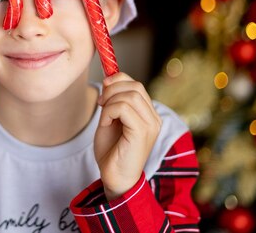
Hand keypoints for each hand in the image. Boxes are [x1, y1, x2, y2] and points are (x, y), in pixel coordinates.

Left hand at [94, 72, 160, 199]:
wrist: (114, 177)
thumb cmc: (111, 151)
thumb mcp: (111, 119)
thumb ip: (113, 100)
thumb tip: (109, 79)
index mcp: (148, 114)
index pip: (136, 84)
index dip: (117, 81)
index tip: (103, 93)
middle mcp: (154, 118)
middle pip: (135, 86)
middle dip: (112, 89)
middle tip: (101, 104)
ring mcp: (150, 125)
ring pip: (130, 95)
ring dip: (110, 102)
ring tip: (104, 117)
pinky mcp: (142, 132)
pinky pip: (123, 108)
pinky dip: (109, 112)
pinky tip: (106, 124)